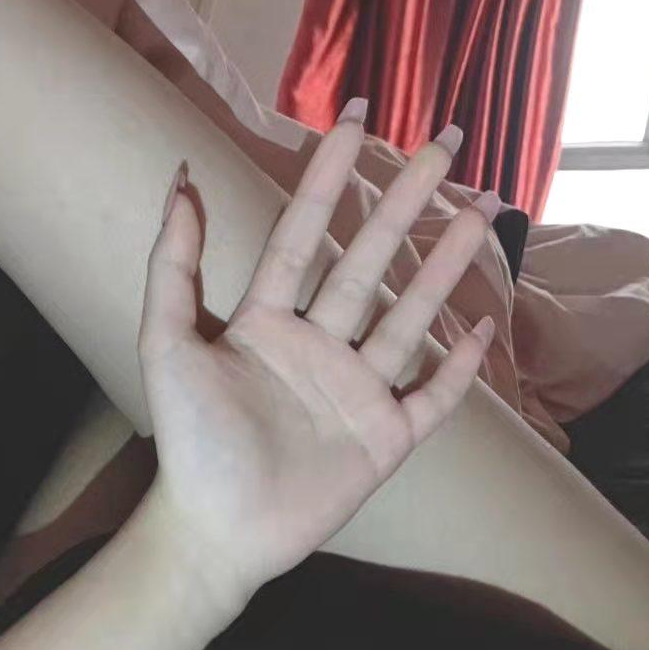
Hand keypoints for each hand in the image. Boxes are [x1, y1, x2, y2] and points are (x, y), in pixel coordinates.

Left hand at [137, 102, 498, 615]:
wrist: (216, 529)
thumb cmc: (189, 438)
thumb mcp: (167, 341)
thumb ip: (173, 264)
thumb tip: (180, 179)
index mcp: (270, 319)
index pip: (306, 232)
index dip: (328, 176)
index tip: (356, 120)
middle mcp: (319, 344)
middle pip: (371, 261)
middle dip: (406, 203)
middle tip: (446, 147)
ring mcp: (358, 389)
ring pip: (409, 316)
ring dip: (445, 265)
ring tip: (481, 212)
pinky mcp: (386, 438)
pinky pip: (432, 397)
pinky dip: (457, 367)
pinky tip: (479, 327)